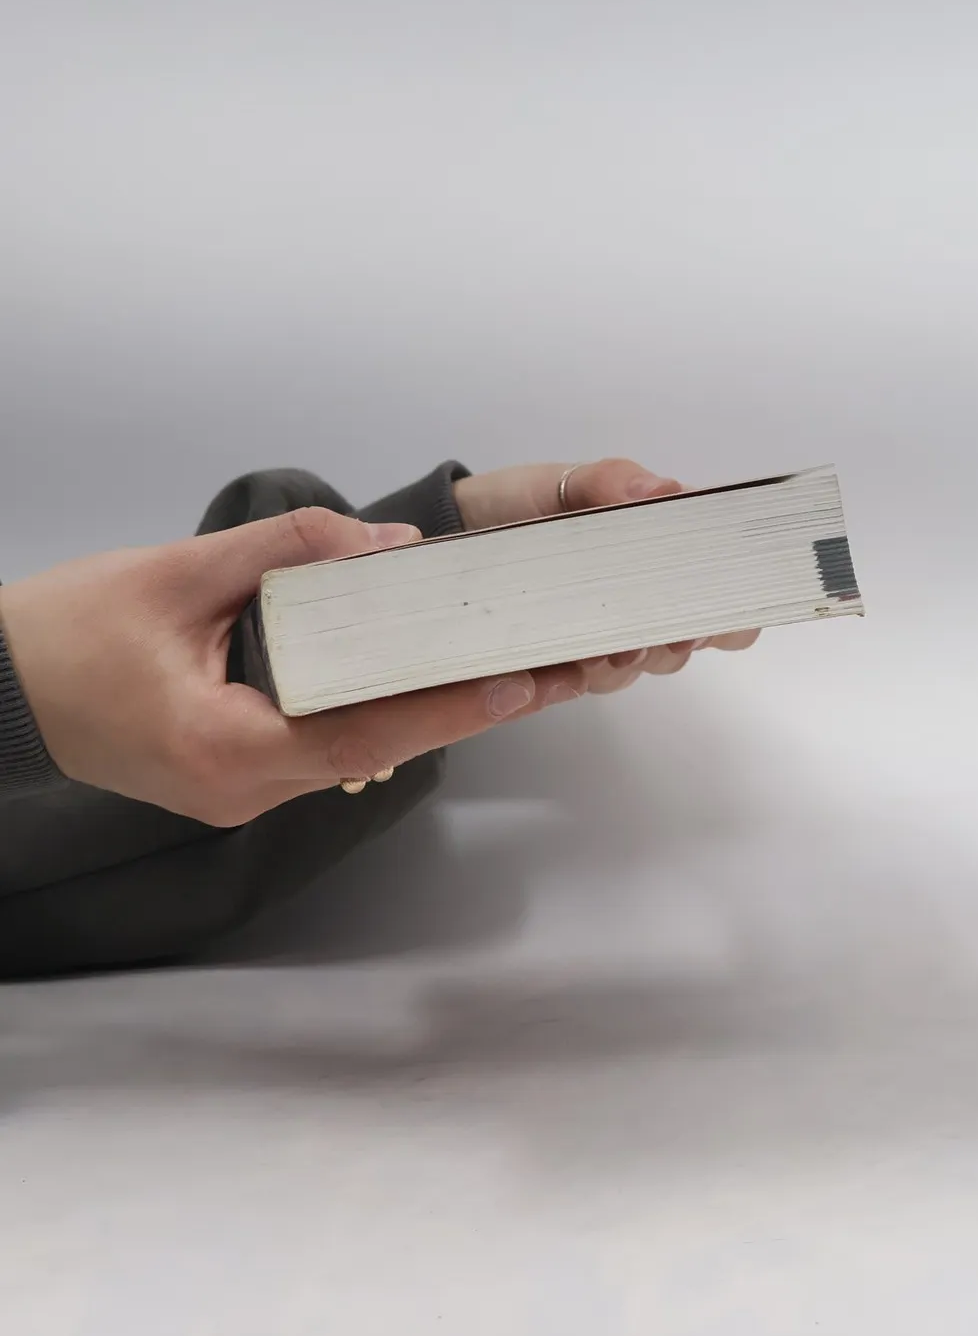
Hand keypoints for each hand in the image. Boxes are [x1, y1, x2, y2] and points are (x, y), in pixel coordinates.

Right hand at [0, 509, 567, 826]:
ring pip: (360, 749)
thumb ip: (286, 551)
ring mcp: (241, 792)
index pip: (362, 732)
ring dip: (433, 709)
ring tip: (521, 669)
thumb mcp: (174, 572)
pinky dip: (385, 708)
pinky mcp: (238, 775)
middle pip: (377, 746)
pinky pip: (329, 743)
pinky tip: (438, 677)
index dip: (447, 709)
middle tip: (558, 671)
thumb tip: (390, 543)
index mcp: (224, 749)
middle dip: (466, 707)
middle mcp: (242, 789)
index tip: (520, 682)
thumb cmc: (60, 633)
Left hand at [452, 457, 759, 694]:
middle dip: (677, 641)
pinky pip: (590, 677)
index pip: (731, 597)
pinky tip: (567, 653)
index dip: (733, 613)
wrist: (464, 530)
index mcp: (670, 554)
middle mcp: (651, 600)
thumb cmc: (530, 502)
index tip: (715, 614)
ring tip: (604, 646)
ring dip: (629, 657)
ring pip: (642, 664)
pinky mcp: (570, 655)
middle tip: (662, 633)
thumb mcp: (569, 480)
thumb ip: (613, 481)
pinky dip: (582, 668)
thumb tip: (662, 490)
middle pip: (692, 640)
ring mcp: (612, 632)